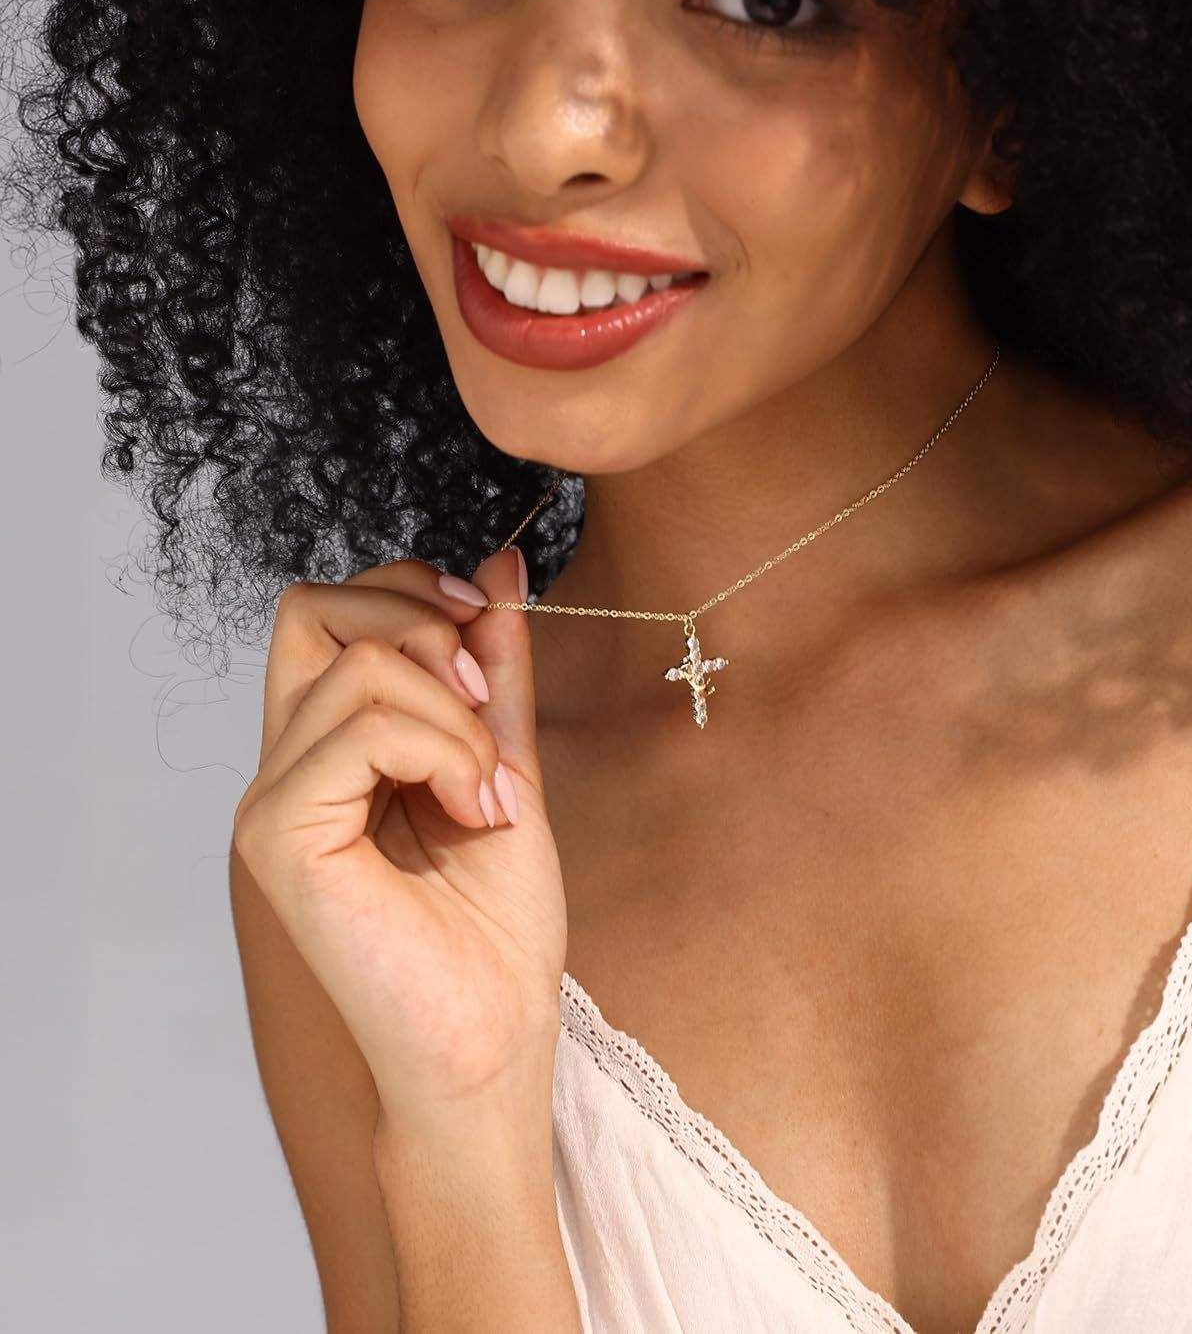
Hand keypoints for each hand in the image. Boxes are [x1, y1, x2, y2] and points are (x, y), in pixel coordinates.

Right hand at [232, 546, 566, 1127]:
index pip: (333, 605)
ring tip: (488, 792)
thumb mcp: (505, 763)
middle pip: (314, 604)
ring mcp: (273, 798)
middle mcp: (288, 762)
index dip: (411, 590)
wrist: (491, 1039)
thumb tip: (504, 564)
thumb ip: (496, 670)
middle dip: (424, 622)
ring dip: (455, 711)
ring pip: (357, 660)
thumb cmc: (495, 927)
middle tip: (487, 705)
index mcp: (332, 745)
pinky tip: (474, 810)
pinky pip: (360, 725)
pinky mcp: (277, 834)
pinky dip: (442, 749)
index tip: (487, 632)